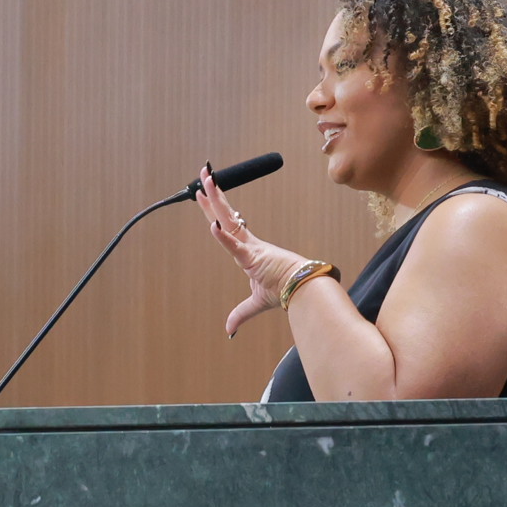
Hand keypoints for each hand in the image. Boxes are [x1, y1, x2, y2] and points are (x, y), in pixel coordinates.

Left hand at [192, 166, 316, 339]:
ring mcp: (251, 249)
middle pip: (225, 216)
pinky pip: (236, 246)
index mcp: (248, 251)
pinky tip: (212, 226)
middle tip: (203, 177)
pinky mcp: (255, 258)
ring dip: (216, 203)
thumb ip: (240, 313)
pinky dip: (224, 238)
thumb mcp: (255, 303)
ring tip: (206, 182)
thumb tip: (229, 330)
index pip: (227, 227)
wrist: (303, 290)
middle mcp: (248, 244)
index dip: (216, 212)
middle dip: (213, 196)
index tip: (206, 196)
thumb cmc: (283, 291)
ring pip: (228, 222)